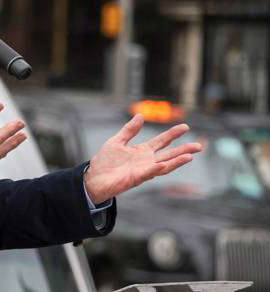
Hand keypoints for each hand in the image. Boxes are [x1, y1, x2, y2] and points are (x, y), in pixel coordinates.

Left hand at [84, 114, 202, 203]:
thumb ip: (129, 130)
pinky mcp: (136, 178)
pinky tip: (164, 164)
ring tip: (190, 156)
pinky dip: (156, 168)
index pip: (162, 141)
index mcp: (142, 151)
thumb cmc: (105, 162)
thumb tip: (140, 115)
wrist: (94, 178)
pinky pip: (148, 173)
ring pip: (164, 165)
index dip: (173, 134)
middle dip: (184, 150)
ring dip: (177, 161)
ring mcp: (143, 170)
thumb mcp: (117, 141)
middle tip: (199, 145)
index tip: (186, 127)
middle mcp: (146, 161)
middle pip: (169, 154)